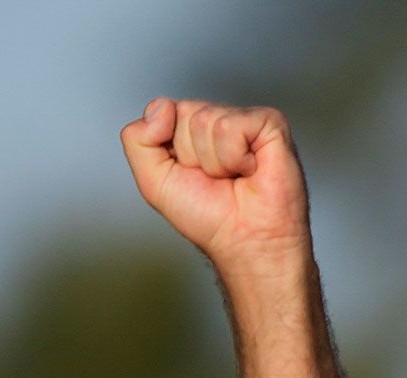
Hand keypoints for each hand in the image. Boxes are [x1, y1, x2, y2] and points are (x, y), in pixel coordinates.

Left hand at [120, 99, 309, 275]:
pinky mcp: (269, 122)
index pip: (161, 111)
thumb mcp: (154, 182)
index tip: (187, 174)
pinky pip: (230, 126)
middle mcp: (218, 119)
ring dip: (214, 162)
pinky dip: (234, 157)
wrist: (245, 242)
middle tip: (215, 180)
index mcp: (191, 129)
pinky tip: (250, 170)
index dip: (166, 147)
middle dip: (191, 156)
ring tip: (233, 177)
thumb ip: (137, 140)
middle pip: (183, 114)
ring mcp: (245, 118)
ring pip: (206, 120)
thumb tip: (161, 107)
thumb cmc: (209, 217)